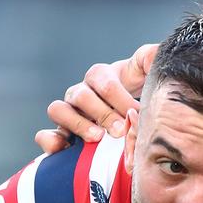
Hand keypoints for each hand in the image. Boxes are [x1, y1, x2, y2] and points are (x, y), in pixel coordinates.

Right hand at [36, 43, 157, 153]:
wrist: (131, 113)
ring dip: (77, 124)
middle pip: (81, 96)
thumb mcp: (146, 72)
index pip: (104, 81)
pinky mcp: (62, 133)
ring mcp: (69, 112)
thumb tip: (155, 54)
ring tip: (97, 137)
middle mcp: (81, 91)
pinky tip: (64, 148)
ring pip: (58, 110)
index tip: (136, 113)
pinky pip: (47, 135)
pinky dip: (51, 141)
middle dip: (102, 114)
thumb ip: (151, 59)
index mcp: (100, 76)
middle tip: (121, 130)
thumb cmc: (139, 90)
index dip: (119, 98)